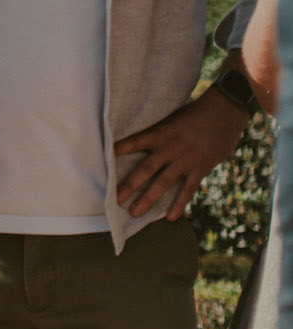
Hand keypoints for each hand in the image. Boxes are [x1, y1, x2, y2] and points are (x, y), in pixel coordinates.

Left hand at [114, 86, 246, 219]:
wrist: (225, 111)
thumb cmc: (196, 111)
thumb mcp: (174, 116)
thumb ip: (161, 131)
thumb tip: (144, 140)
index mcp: (161, 132)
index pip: (135, 141)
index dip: (120, 149)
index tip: (104, 158)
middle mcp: (170, 147)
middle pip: (146, 168)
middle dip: (130, 185)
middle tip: (115, 200)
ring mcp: (185, 159)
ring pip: (164, 182)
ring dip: (148, 198)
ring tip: (135, 212)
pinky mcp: (200, 168)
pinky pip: (188, 189)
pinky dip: (179, 204)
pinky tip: (170, 217)